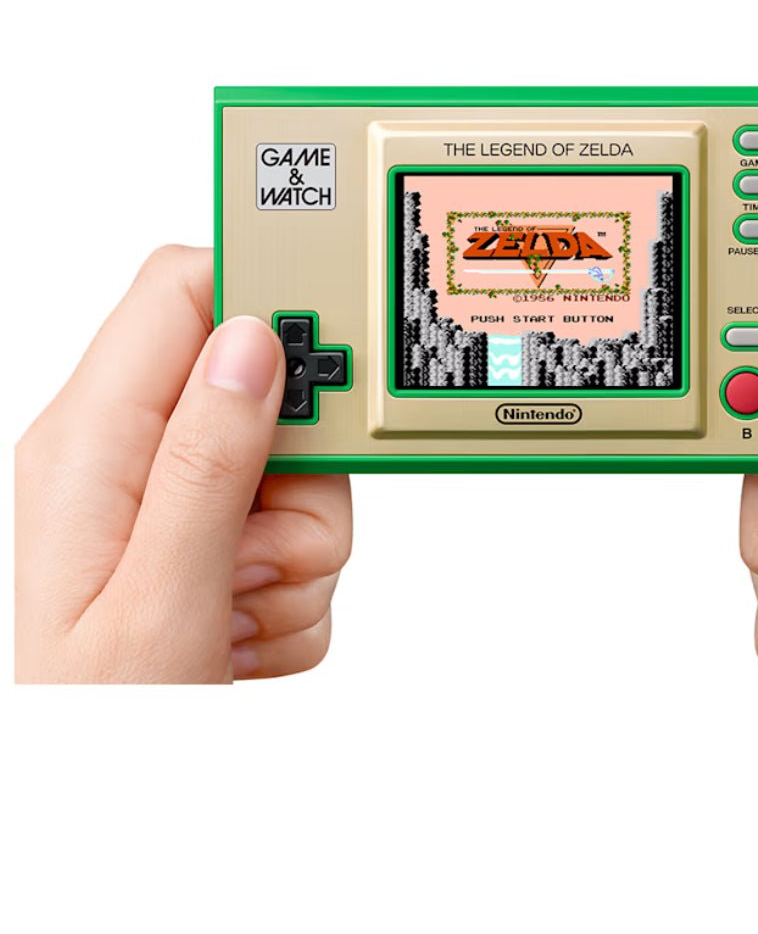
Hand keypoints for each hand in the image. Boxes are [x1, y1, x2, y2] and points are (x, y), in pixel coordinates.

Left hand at [15, 246, 351, 682]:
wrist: (100, 803)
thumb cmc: (99, 719)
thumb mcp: (157, 598)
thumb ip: (207, 461)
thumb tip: (252, 343)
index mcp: (92, 443)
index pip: (181, 292)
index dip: (264, 294)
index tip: (327, 350)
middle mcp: (130, 458)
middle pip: (268, 396)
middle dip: (303, 479)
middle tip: (261, 549)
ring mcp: (176, 504)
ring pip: (302, 476)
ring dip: (299, 556)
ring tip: (237, 613)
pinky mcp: (214, 544)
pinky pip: (301, 537)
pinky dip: (294, 594)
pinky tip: (239, 633)